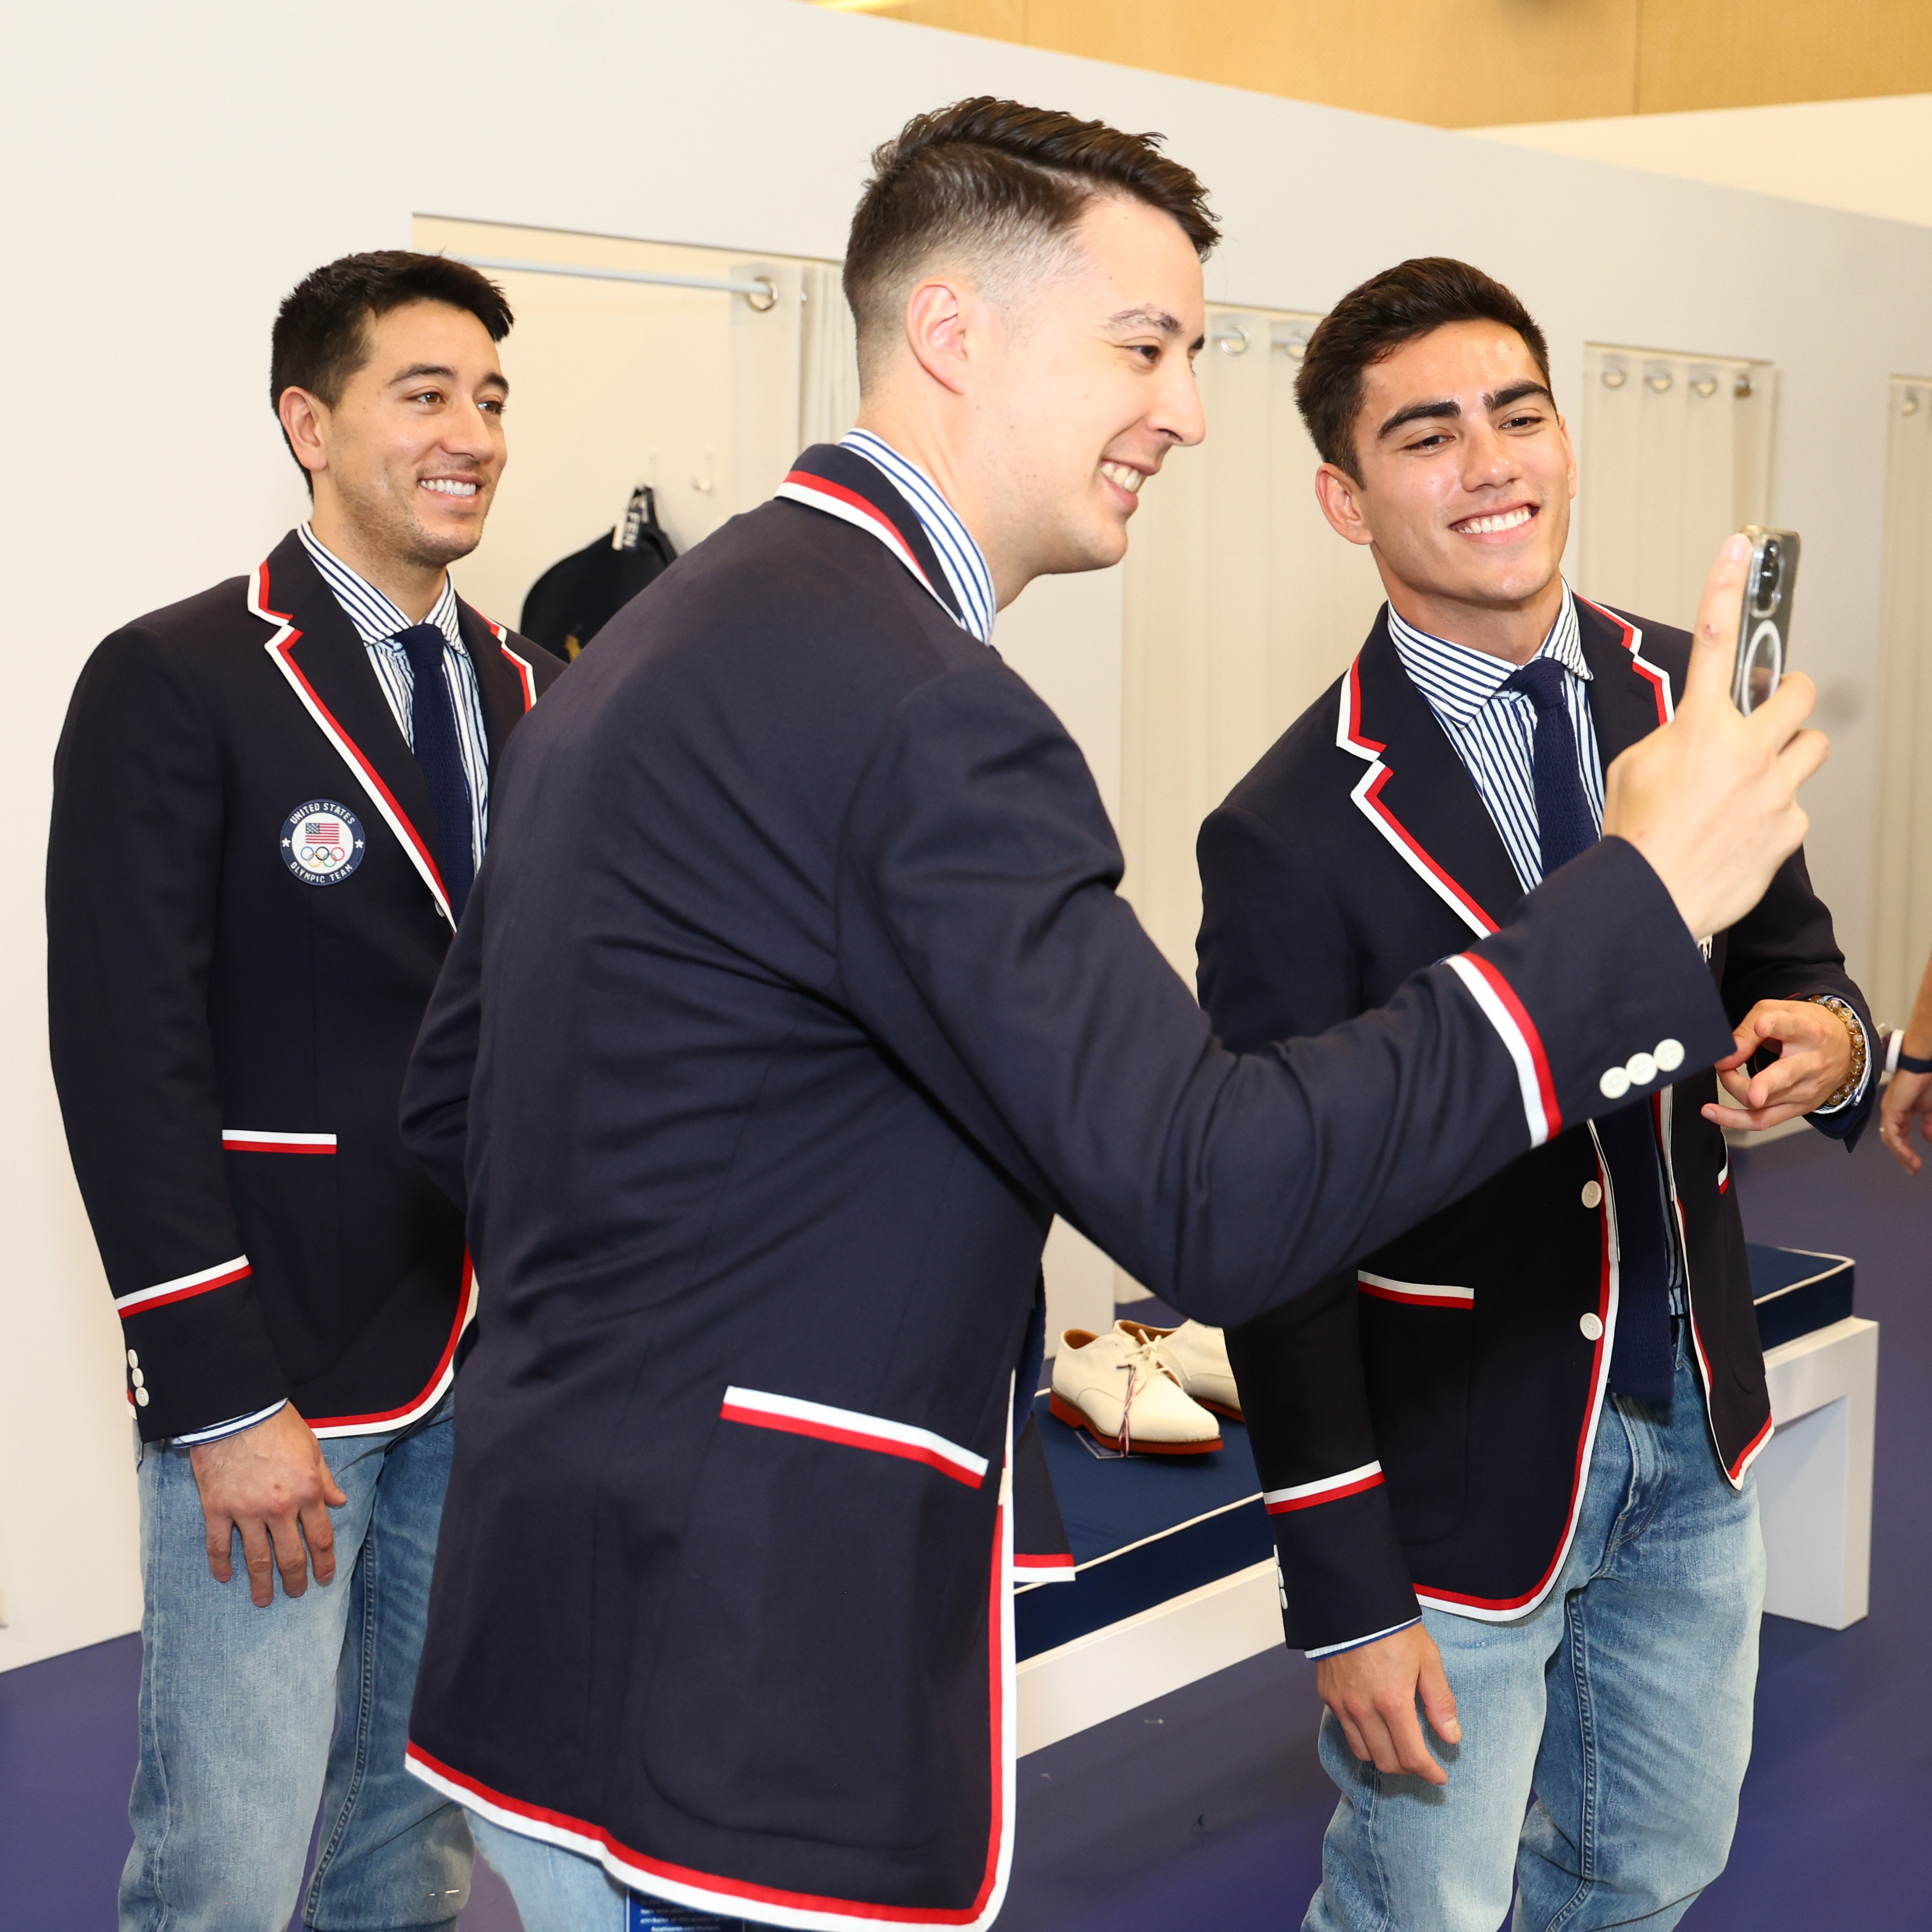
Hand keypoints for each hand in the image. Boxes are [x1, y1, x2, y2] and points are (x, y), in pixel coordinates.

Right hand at [189, 1403, 345, 1606]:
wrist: (236, 1412)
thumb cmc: (277, 1425)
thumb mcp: (312, 1449)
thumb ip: (325, 1480)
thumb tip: (340, 1502)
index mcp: (307, 1492)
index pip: (320, 1537)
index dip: (324, 1562)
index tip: (325, 1578)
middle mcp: (280, 1507)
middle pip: (291, 1556)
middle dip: (296, 1580)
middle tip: (297, 1594)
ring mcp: (246, 1511)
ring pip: (257, 1559)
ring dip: (261, 1584)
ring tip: (264, 1600)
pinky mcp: (217, 1509)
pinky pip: (218, 1545)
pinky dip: (221, 1564)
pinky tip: (226, 1578)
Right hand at [1314, 1621, 1459, 1785]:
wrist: (1350, 1600)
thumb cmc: (1393, 1628)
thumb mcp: (1427, 1659)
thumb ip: (1440, 1701)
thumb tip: (1451, 1737)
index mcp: (1393, 1703)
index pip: (1412, 1757)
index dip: (1429, 1773)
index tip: (1439, 1776)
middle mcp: (1364, 1710)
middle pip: (1387, 1762)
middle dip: (1409, 1768)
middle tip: (1422, 1761)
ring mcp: (1342, 1704)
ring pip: (1363, 1753)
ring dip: (1384, 1758)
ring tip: (1398, 1748)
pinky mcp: (1328, 1695)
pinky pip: (1346, 1732)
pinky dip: (1363, 1739)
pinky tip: (1375, 1728)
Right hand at [1600, 533, 1827, 941]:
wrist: (1651, 899)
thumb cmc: (1635, 838)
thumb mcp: (1633, 770)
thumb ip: (1672, 739)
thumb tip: (1696, 736)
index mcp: (1698, 727)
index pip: (1711, 640)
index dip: (1725, 587)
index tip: (1739, 547)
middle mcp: (1745, 749)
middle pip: (1799, 694)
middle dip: (1792, 696)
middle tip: (1778, 709)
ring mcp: (1775, 788)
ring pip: (1812, 748)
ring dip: (1790, 756)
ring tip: (1758, 783)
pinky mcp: (1791, 827)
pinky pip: (1796, 808)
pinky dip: (1775, 817)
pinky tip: (1743, 834)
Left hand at [1702, 998, 1853, 1131]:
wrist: (1845, 1050)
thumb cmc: (1807, 1026)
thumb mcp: (1780, 1011)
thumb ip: (1749, 1030)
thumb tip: (1725, 1056)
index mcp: (1808, 1031)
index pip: (1792, 1027)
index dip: (1774, 1025)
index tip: (1760, 1025)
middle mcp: (1810, 1063)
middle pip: (1783, 1075)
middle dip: (1758, 1081)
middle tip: (1727, 1072)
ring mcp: (1806, 1090)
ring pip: (1763, 1101)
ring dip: (1732, 1087)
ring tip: (1723, 1072)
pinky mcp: (1798, 1109)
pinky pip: (1763, 1121)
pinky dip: (1735, 1120)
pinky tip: (1712, 1113)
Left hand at [1880, 1065, 1931, 1173]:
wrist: (1924, 1065)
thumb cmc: (1928, 1082)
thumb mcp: (1930, 1109)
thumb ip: (1929, 1125)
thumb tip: (1929, 1141)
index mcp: (1900, 1111)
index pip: (1899, 1135)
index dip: (1907, 1151)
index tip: (1916, 1165)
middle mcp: (1891, 1112)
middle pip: (1892, 1140)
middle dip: (1903, 1157)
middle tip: (1913, 1171)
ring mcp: (1889, 1111)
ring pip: (1890, 1139)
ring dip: (1901, 1155)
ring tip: (1913, 1167)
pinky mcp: (1891, 1110)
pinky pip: (1892, 1133)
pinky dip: (1899, 1147)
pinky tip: (1908, 1157)